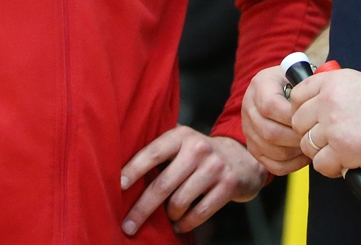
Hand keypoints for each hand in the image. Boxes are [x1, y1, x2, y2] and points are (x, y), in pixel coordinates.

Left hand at [119, 127, 267, 235]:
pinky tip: (179, 225)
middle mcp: (198, 149)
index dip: (134, 169)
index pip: (152, 153)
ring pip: (180, 202)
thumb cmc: (200, 154)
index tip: (118, 186)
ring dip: (169, 215)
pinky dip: (186, 223)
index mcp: (181, 135)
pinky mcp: (228, 186)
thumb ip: (159, 152)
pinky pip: (200, 212)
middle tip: (128, 225)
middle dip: (142, 208)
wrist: (242, 158)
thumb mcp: (182, 144)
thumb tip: (123, 176)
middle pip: (163, 184)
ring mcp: (215, 167)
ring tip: (166, 217)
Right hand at [241, 65, 306, 175]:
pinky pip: (273, 165)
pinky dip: (292, 164)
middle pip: (269, 132)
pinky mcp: (254, 148)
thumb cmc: (295, 83)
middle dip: (296, 138)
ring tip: (311, 145)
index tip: (310, 118)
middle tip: (314, 137)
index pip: (270, 106)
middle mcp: (249, 107)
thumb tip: (319, 108)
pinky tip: (303, 155)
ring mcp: (249, 130)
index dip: (292, 117)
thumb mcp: (299, 76)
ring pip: (272, 151)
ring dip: (295, 152)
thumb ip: (306, 87)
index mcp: (260, 85)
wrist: (281, 88)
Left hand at [290, 70, 360, 177]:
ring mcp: (333, 126)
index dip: (303, 111)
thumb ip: (337, 90)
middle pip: (298, 123)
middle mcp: (327, 101)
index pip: (296, 97)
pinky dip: (332, 168)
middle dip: (310, 134)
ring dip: (322, 152)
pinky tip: (347, 164)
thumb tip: (319, 104)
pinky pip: (321, 165)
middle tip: (330, 140)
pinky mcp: (343, 151)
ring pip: (307, 146)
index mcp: (332, 81)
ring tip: (341, 152)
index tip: (315, 120)